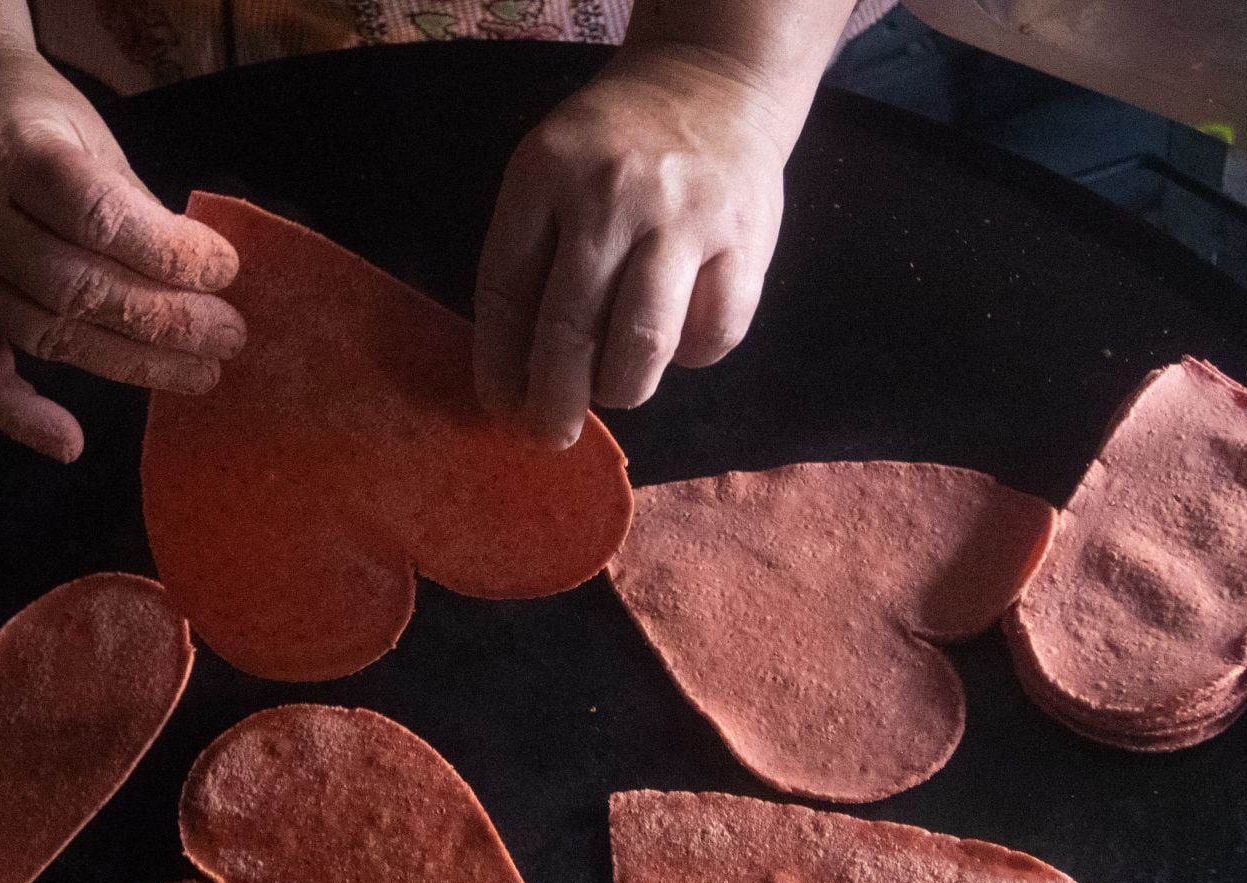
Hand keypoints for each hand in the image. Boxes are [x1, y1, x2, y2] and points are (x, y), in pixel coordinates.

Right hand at [0, 40, 243, 461]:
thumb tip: (201, 280)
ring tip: (201, 373)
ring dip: (130, 364)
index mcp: (12, 151)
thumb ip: (135, 208)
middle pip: (74, 286)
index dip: (167, 252)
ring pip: (44, 332)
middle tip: (229, 335)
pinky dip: (20, 415)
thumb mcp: (92, 136)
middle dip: (163, 320)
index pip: (97, 216)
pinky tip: (69, 444)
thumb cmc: (37, 117)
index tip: (224, 269)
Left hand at [473, 47, 792, 446]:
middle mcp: (614, 194)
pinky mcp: (747, 239)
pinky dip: (694, 358)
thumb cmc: (615, 146)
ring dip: (622, 389)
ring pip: (644, 341)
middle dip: (555, 398)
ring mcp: (686, 218)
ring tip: (613, 393)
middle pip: (571, 325)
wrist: (713, 83)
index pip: (507, 288)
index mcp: (547, 173)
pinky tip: (679, 348)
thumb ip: (530, 252)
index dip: (500, 361)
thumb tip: (516, 369)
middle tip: (551, 434)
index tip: (500, 403)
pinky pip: (717, 332)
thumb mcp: (549, 169)